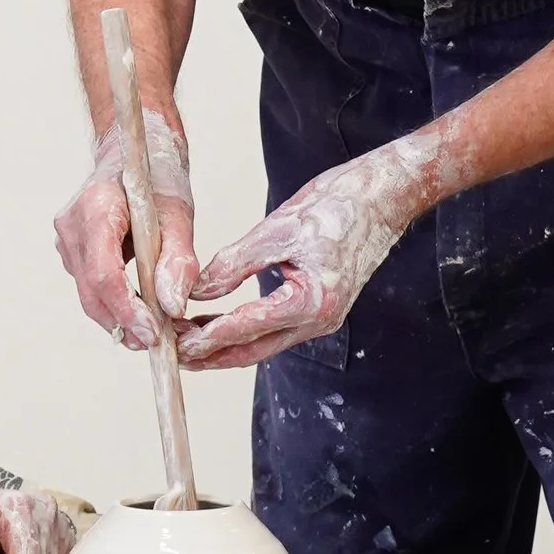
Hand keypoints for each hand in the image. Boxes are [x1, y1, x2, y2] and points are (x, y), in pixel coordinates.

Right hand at [53, 108, 195, 350]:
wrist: (131, 152)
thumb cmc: (154, 176)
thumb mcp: (178, 213)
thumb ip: (177, 259)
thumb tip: (173, 305)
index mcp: (96, 208)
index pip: (103, 272)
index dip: (127, 308)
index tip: (153, 332)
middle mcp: (71, 226)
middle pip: (92, 292)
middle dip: (124, 322)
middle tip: (157, 342)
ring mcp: (67, 241)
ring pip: (89, 294)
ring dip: (120, 317)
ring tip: (154, 330)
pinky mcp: (72, 252)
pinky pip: (90, 287)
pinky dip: (115, 304)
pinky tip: (140, 311)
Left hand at [178, 129, 439, 370]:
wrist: (382, 198)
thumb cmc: (339, 206)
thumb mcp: (278, 229)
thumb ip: (235, 263)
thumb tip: (197, 289)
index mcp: (310, 302)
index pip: (245, 329)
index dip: (205, 338)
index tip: (173, 343)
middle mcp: (318, 320)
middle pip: (252, 351)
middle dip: (210, 355)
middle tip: (170, 353)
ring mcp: (320, 318)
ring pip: (261, 344)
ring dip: (223, 346)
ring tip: (184, 343)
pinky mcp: (317, 309)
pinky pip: (272, 330)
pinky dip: (242, 331)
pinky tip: (216, 325)